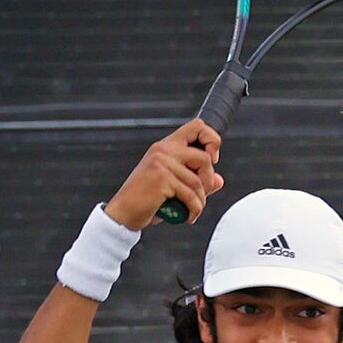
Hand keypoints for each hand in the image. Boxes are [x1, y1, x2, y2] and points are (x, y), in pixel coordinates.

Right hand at [104, 123, 223, 228]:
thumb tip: (219, 180)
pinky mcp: (161, 178)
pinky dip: (194, 209)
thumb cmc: (147, 200)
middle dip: (208, 180)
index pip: (197, 127)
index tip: (213, 159)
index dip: (211, 139)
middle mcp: (163, 150)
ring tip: (193, 209)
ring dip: (200, 200)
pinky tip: (188, 216)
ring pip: (199, 181)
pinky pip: (191, 195)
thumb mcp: (173, 187)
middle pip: (204, 157)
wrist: (124, 213)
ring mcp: (161, 163)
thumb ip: (196, 181)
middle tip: (201, 195)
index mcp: (166, 146)